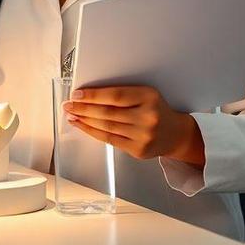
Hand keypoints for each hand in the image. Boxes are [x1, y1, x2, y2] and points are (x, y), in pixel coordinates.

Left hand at [63, 85, 205, 167]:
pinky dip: (92, 132)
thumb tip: (88, 95)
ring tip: (71, 115)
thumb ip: (122, 94)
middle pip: (108, 112)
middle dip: (84, 108)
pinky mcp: (138, 150)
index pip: (115, 95)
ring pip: (106, 127)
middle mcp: (147, 116)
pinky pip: (109, 139)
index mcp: (148, 97)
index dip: (93, 95)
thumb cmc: (155, 110)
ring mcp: (143, 135)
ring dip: (85, 121)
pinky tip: (82, 126)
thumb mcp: (145, 95)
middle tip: (68, 105)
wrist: (175, 134)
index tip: (77, 94)